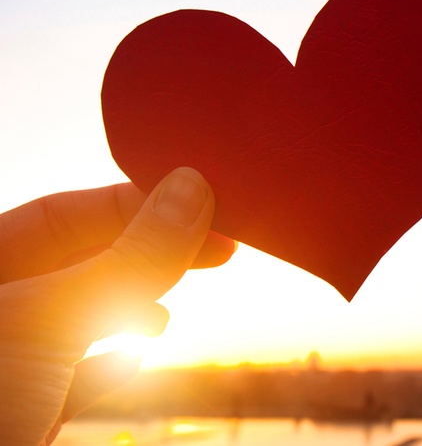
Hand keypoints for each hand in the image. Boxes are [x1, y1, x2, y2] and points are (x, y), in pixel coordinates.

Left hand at [0, 167, 235, 444]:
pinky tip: (133, 362)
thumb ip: (128, 257)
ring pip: (75, 319)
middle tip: (216, 252)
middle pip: (76, 264)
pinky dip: (107, 365)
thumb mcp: (53, 321)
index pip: (64, 214)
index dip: (138, 206)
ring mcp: (3, 364)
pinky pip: (66, 375)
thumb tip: (190, 190)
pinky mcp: (15, 414)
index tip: (203, 208)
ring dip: (130, 308)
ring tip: (166, 311)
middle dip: (146, 257)